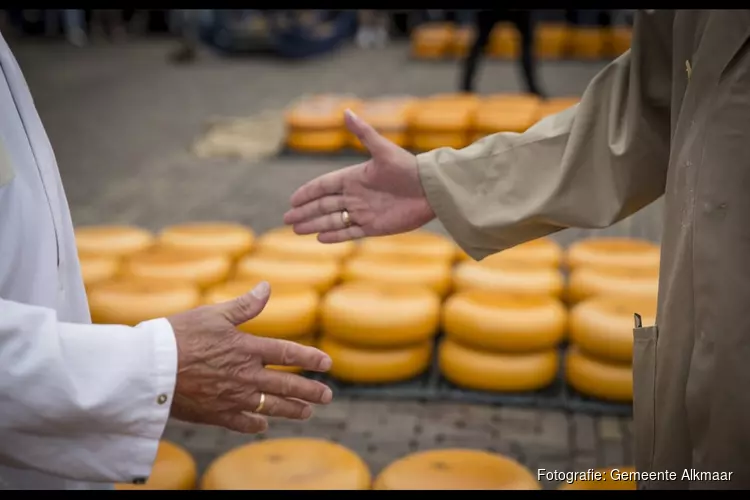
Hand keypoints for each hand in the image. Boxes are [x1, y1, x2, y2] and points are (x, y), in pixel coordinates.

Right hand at [167, 281, 332, 433]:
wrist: (149, 368)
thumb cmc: (179, 335)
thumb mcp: (214, 314)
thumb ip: (244, 305)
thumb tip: (266, 287)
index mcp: (246, 349)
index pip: (288, 353)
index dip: (310, 357)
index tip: (327, 363)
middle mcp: (245, 376)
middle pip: (286, 385)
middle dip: (310, 391)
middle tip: (327, 396)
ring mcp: (232, 398)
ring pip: (271, 407)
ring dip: (292, 410)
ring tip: (307, 412)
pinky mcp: (215, 414)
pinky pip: (242, 423)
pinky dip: (255, 424)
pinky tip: (263, 424)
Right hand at [283, 110, 435, 242]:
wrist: (431, 190)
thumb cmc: (408, 168)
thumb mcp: (383, 150)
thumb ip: (363, 133)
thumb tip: (346, 111)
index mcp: (355, 177)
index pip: (324, 185)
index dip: (308, 192)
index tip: (292, 199)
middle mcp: (356, 195)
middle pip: (324, 204)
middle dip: (305, 211)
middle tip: (287, 219)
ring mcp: (364, 212)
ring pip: (333, 220)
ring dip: (314, 224)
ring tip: (296, 230)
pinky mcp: (374, 227)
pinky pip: (350, 232)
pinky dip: (335, 235)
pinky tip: (320, 238)